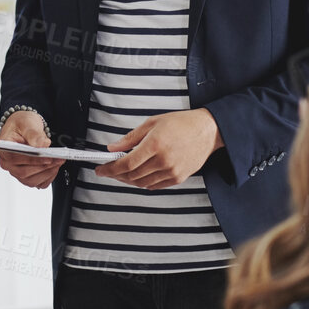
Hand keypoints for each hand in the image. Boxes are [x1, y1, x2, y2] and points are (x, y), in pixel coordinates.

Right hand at [0, 109, 61, 187]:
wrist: (24, 127)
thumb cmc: (21, 124)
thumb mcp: (27, 123)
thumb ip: (34, 133)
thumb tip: (43, 144)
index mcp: (4, 149)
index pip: (15, 158)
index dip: (32, 160)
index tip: (47, 158)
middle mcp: (7, 163)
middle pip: (23, 172)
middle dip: (43, 166)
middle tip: (58, 158)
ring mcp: (16, 171)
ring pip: (31, 180)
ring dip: (47, 172)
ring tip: (58, 161)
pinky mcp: (26, 176)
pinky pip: (37, 183)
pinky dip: (48, 177)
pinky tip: (54, 167)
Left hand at [95, 108, 221, 188]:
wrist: (208, 130)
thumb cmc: (181, 123)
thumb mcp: (152, 122)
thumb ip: (131, 138)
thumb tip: (113, 148)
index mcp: (155, 144)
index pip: (126, 164)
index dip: (110, 169)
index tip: (101, 169)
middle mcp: (163, 160)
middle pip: (132, 176)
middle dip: (116, 175)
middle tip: (108, 170)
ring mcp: (172, 171)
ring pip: (142, 183)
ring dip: (128, 180)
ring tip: (121, 173)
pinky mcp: (179, 178)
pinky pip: (155, 186)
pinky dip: (143, 183)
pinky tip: (138, 176)